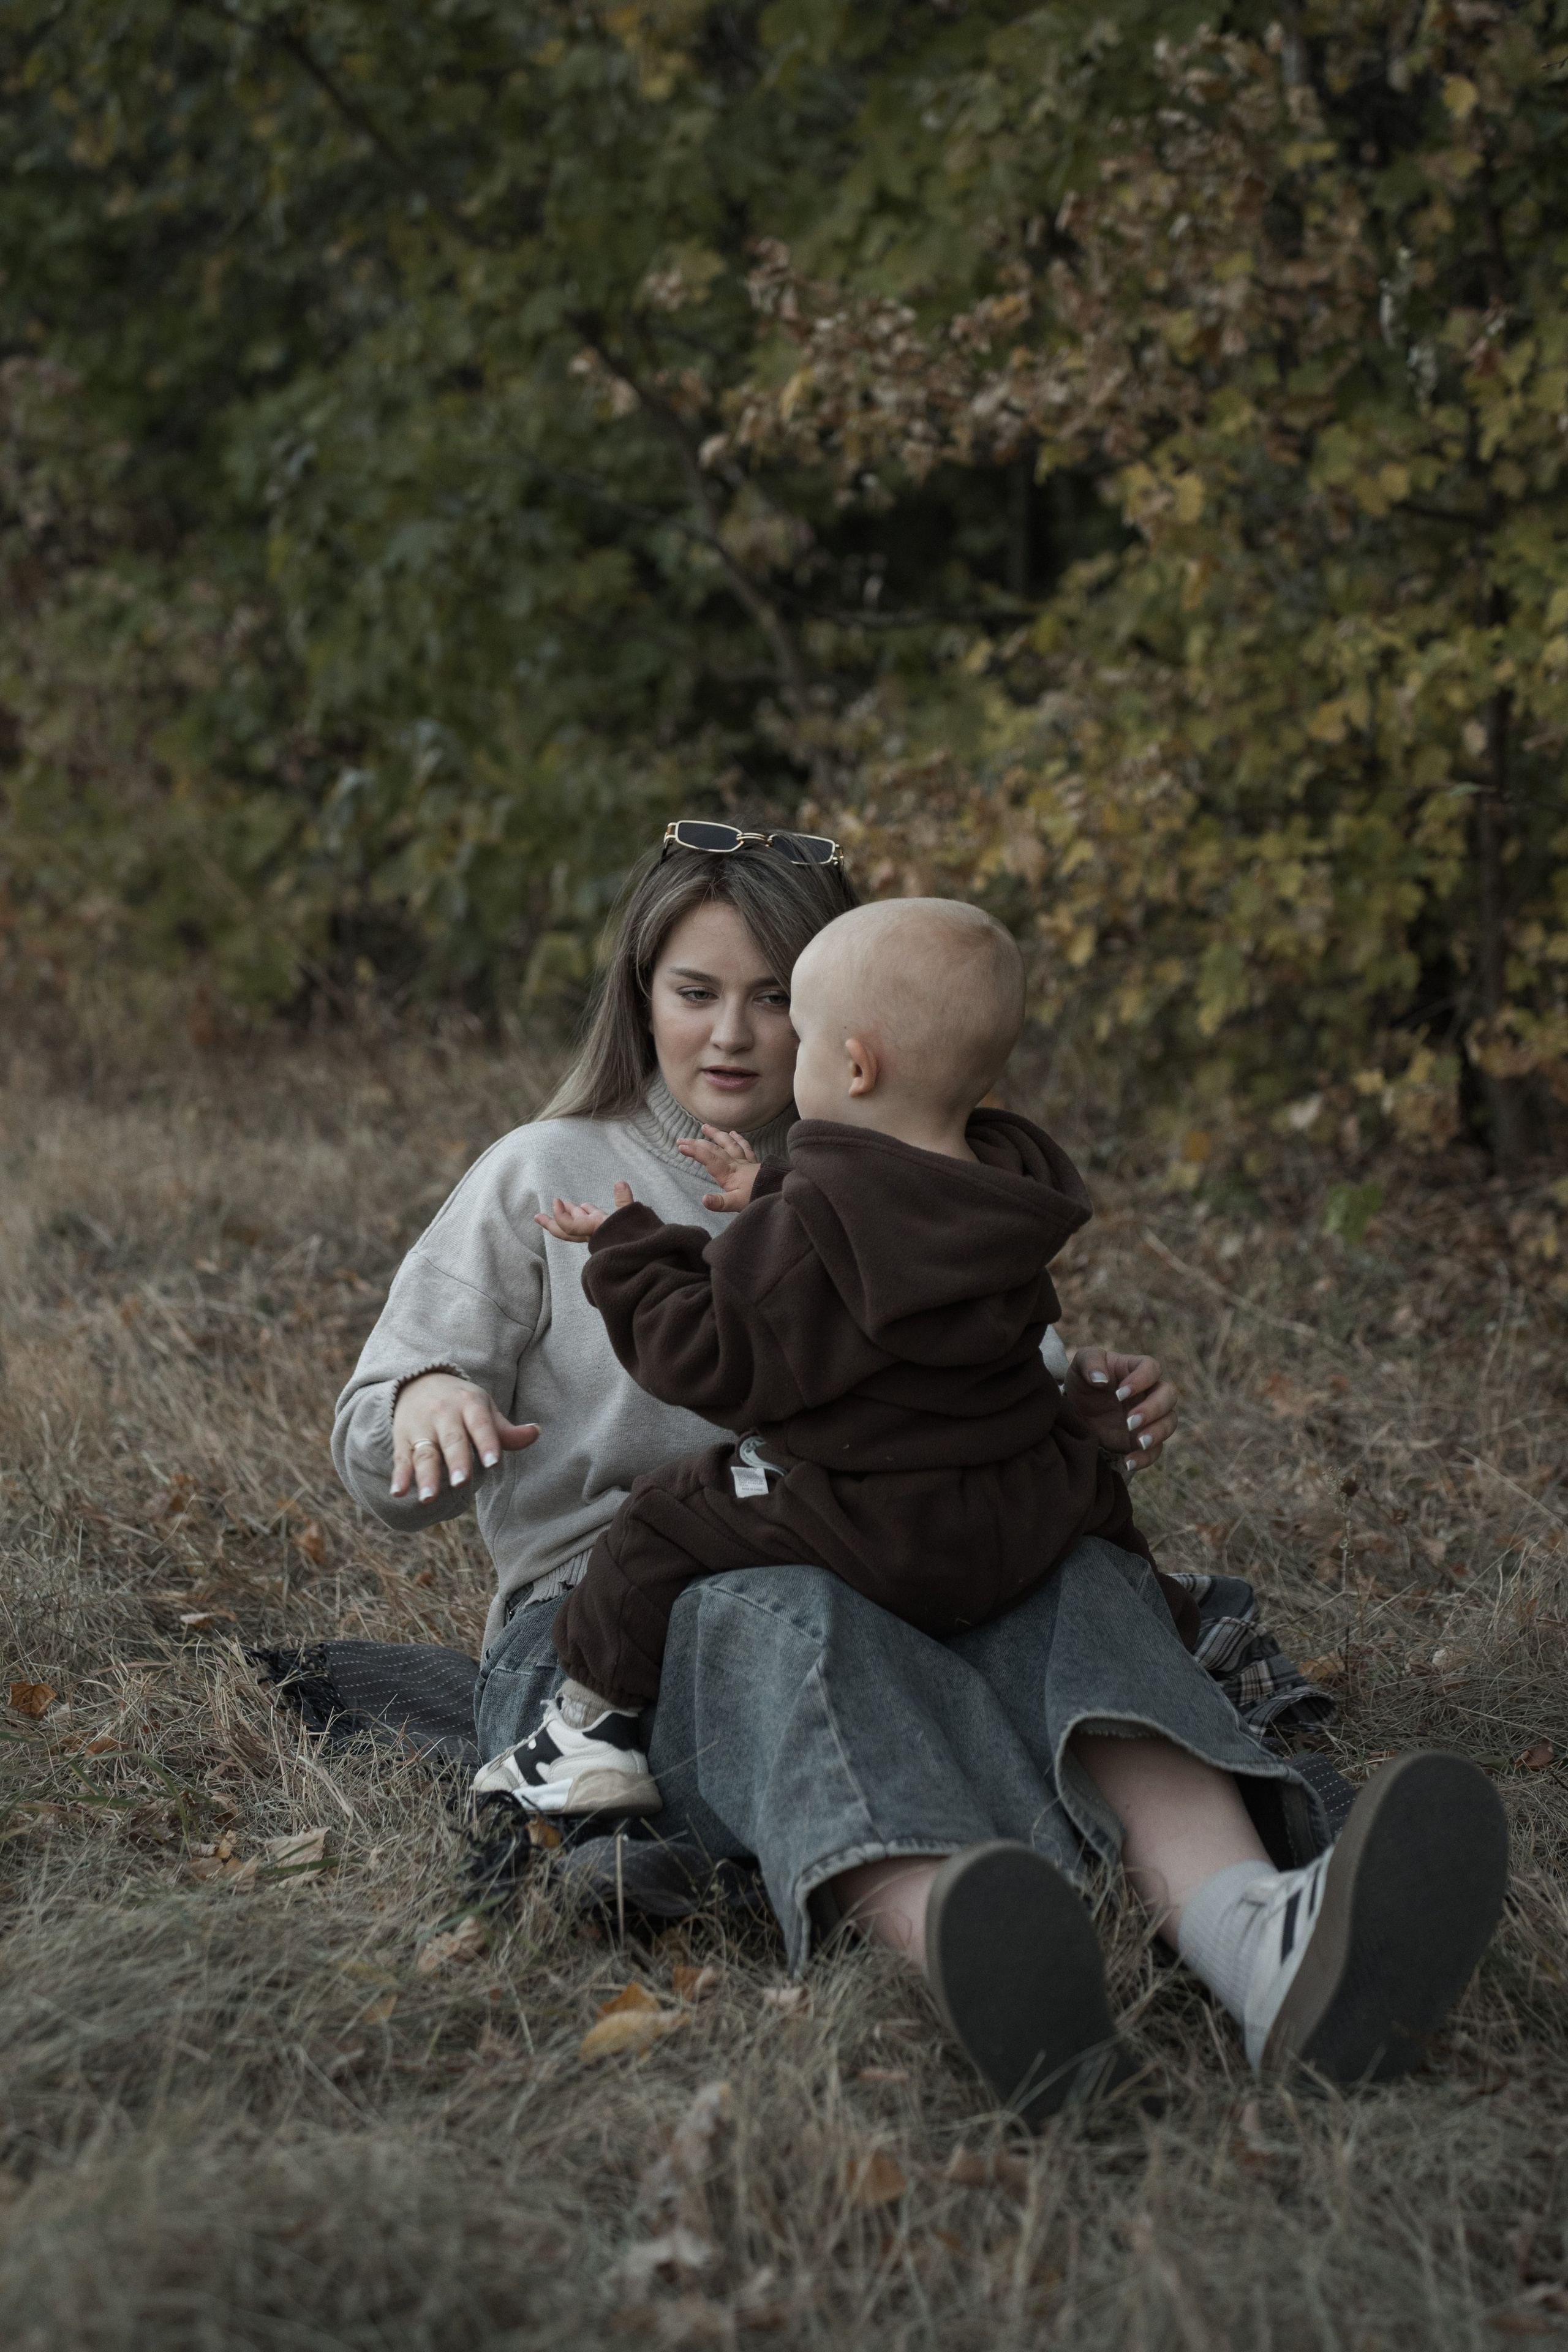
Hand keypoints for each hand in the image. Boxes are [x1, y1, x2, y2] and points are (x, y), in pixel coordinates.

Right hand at [391, 1372, 540, 1501]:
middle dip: (456, 1462)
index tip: (493, 1463)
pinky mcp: (402, 1439)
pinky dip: (399, 1476)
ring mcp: (421, 1427)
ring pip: (425, 1453)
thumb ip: (505, 1429)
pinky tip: (398, 1492)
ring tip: (429, 1498)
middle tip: (462, 1483)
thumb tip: (536, 1433)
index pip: (481, 1425)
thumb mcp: (484, 1408)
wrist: (418, 1381)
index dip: (487, 1443)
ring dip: (426, 1476)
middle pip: (451, 1441)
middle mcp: (443, 1414)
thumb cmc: (460, 1402)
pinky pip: (401, 1459)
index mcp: (469, 1405)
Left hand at [533, 1180, 633, 1240]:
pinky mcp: (607, 1229)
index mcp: (594, 1231)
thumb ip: (624, 1201)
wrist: (646, 1255)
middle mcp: (593, 1233)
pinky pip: (592, 1221)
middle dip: (551, 1223)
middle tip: (537, 1217)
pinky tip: (585, 1207)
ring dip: (570, 1213)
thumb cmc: (637, 1239)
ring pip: (579, 1223)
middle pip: (567, 1231)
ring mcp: (599, 1231)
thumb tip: (620, 1182)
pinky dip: (586, 1213)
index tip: (556, 1201)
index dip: (560, 1215)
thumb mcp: (631, 1219)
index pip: (570, 1227)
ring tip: (564, 1203)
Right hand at [677, 1125, 760, 1212]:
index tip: (680, 1145)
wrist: (781, 1192)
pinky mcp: (754, 1164)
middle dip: (697, 1143)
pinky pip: (745, 1148)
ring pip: (729, 1144)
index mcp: (729, 1173)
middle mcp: (736, 1164)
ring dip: (716, 1135)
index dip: (694, 1151)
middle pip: (714, 1150)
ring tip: (705, 1127)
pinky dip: (738, 1139)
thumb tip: (704, 1199)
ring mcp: (745, 1163)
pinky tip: (734, 1133)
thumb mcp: (737, 1204)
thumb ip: (720, 1202)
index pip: (709, 1159)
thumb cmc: (758, 1198)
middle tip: (681, 1139)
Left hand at [1064, 1348, 1178, 1475]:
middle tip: (1130, 1421)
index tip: (1120, 1393)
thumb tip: (1100, 1378)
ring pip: (1170, 1422)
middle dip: (1153, 1409)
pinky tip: (1128, 1462)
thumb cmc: (1084, 1382)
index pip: (1152, 1368)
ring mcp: (1150, 1417)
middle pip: (1168, 1395)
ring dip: (1157, 1433)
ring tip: (1139, 1442)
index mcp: (1136, 1369)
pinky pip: (1155, 1451)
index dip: (1142, 1379)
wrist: (1077, 1411)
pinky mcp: (1143, 1439)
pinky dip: (1145, 1458)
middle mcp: (1149, 1392)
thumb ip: (1089, 1362)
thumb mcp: (1080, 1365)